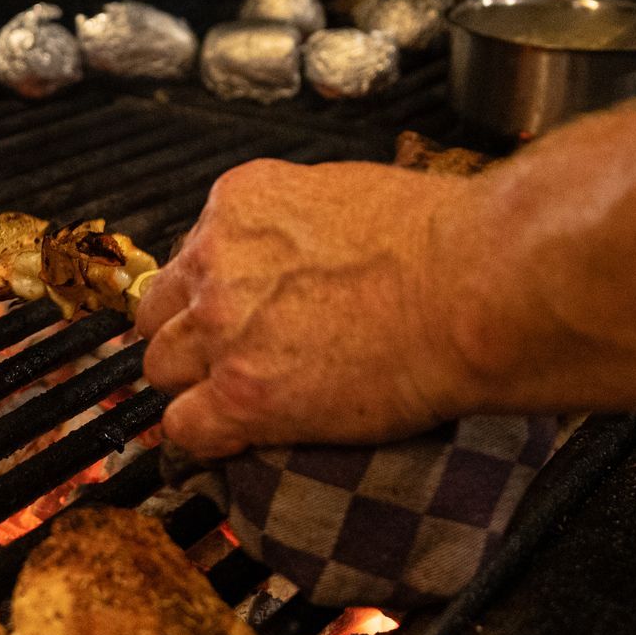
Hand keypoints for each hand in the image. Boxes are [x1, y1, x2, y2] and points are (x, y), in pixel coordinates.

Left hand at [137, 159, 477, 457]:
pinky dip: (203, 438)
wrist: (473, 287)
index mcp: (241, 203)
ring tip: (238, 397)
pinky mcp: (242, 396)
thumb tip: (306, 246)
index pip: (190, 255)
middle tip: (231, 355)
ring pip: (162, 369)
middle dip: (189, 334)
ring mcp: (222, 330)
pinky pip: (185, 428)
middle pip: (161, 311)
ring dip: (193, 385)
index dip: (210, 290)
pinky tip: (230, 440)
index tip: (232, 309)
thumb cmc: (443, 239)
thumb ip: (301, 223)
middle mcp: (217, 261)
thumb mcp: (349, 194)